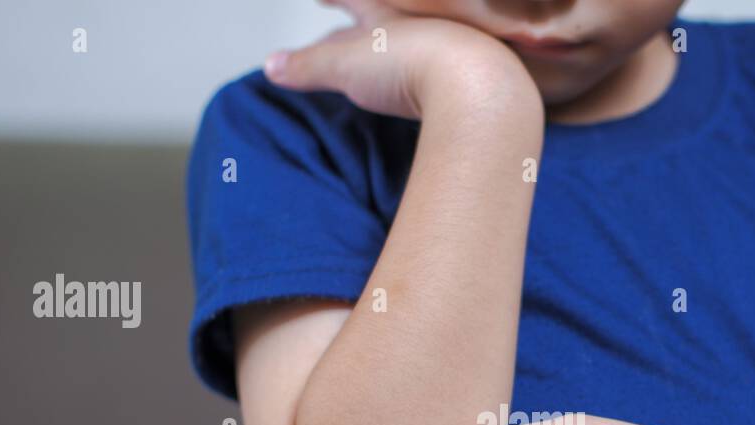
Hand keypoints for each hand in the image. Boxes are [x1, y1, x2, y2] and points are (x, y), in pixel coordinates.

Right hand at [263, 0, 535, 119]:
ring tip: (397, 49)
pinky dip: (440, 70)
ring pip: (426, 36)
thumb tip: (272, 66)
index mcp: (387, 10)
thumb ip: (308, 66)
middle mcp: (423, 20)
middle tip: (359, 18)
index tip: (321, 1)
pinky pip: (456, 64)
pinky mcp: (482, 72)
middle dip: (372, 15)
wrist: (477, 86)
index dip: (335, 1)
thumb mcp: (345, 65)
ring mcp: (456, 43)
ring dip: (409, 42)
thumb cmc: (412, 64)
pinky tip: (440, 84)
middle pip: (391, 15)